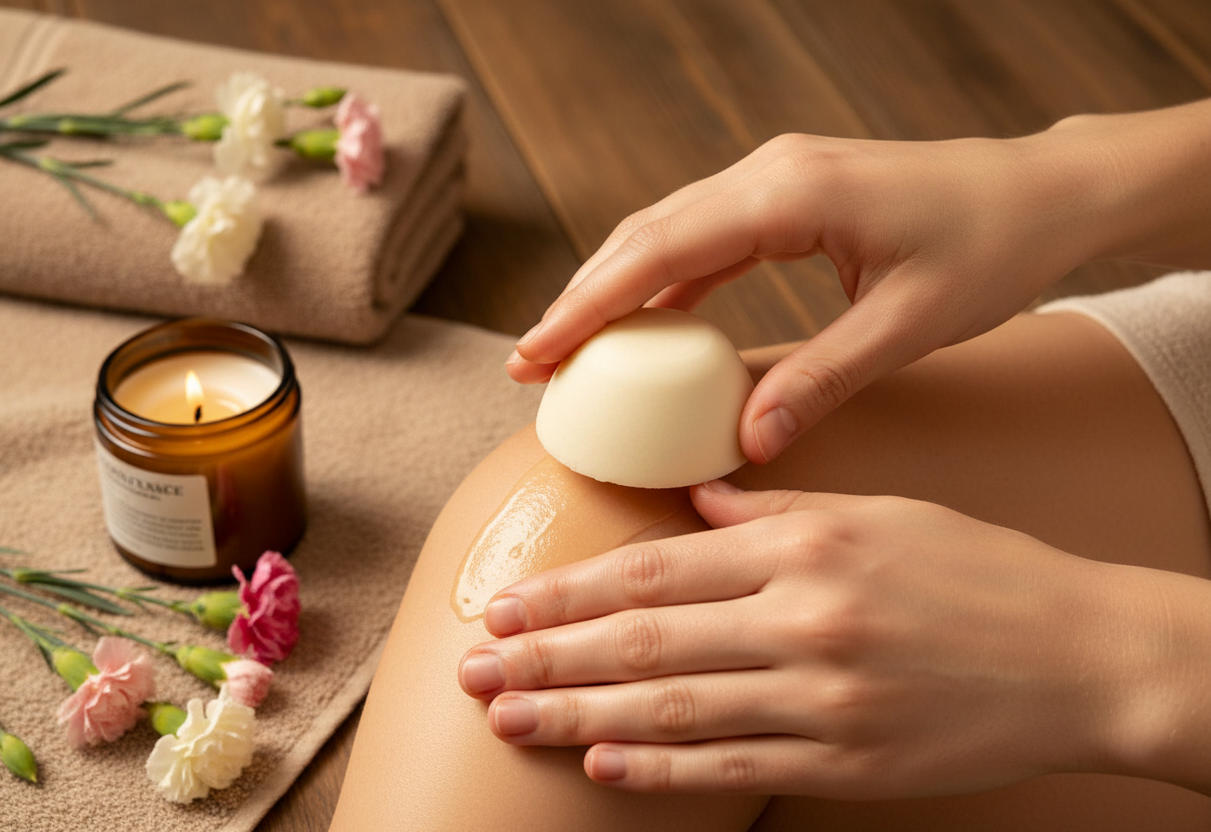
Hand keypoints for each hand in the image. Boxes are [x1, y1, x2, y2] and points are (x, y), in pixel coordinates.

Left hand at [458, 482, 1140, 797]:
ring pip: (672, 708)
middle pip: (644, 640)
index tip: (507, 602)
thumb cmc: (979, 571)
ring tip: (511, 716)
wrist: (1081, 656)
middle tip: (474, 668)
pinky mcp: (847, 760)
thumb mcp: (879, 512)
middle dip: (546, 655)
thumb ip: (776, 505)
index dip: (570, 590)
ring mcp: (824, 694)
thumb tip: (696, 494)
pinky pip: (733, 766)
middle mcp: (804, 616)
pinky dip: (661, 768)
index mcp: (804, 542)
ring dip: (579, 716)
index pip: (656, 567)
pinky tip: (604, 765)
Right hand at [507, 130, 1103, 461]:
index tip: (534, 354)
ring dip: (615, 290)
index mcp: (790, 194)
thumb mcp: (908, 325)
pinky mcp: (788, 197)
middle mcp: (769, 173)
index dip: (589, 305)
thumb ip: (822, 381)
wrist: (1044, 194)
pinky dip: (665, 284)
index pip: (660, 251)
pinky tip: (647, 331)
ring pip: (666, 232)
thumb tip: (746, 443)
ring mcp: (776, 178)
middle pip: (644, 235)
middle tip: (530, 365)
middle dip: (582, 299)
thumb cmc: (992, 248)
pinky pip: (705, 239)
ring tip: (569, 352)